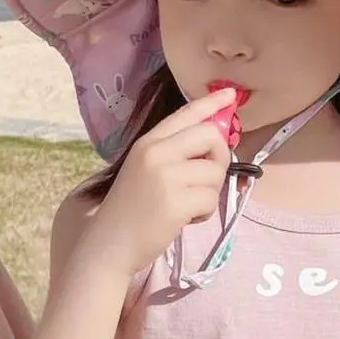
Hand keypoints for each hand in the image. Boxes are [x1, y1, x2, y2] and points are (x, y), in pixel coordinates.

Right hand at [87, 87, 234, 275]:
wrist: (108, 244)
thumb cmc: (130, 210)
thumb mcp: (144, 170)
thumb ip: (173, 153)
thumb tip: (214, 140)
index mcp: (147, 142)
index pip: (185, 114)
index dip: (211, 103)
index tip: (231, 94)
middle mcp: (155, 152)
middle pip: (211, 136)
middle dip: (220, 158)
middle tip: (206, 179)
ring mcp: (165, 176)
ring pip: (215, 173)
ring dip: (209, 193)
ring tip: (187, 205)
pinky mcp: (175, 202)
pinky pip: (211, 199)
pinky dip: (204, 213)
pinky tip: (185, 219)